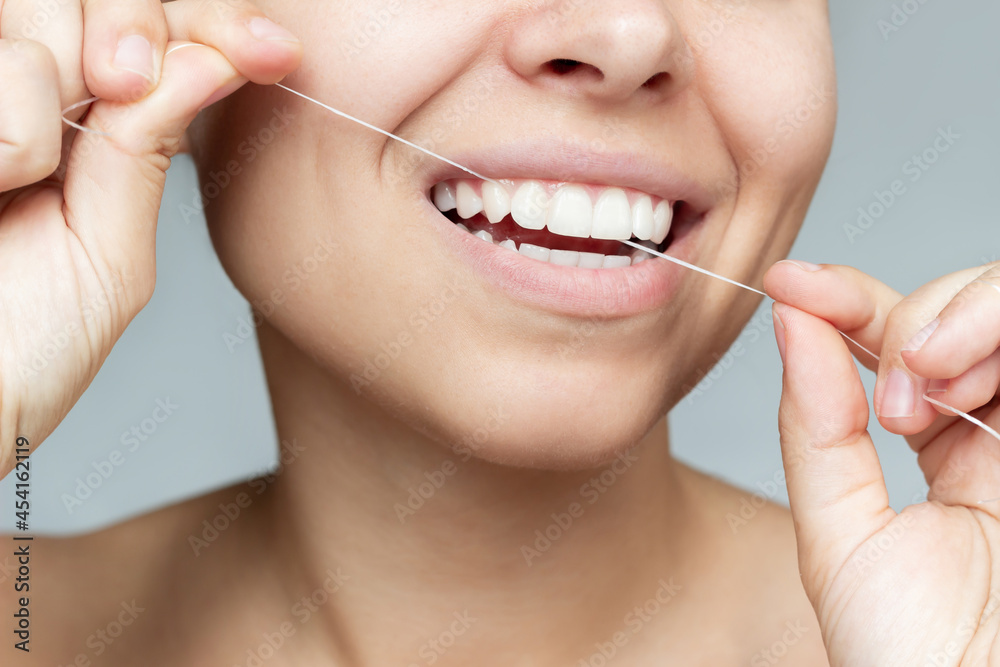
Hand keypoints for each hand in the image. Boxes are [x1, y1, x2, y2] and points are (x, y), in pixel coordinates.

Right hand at [0, 0, 301, 475]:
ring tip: (21, 175)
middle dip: (136, 26)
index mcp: (85, 131)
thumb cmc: (15, 353)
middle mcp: (24, 95)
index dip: (218, 28)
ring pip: (41, 13)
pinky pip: (2, 63)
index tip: (271, 53)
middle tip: (121, 84)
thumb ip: (145, 156)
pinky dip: (11, 132)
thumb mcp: (108, 258)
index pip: (162, 35)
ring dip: (53, 92)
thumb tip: (212, 64)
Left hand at [763, 260, 999, 665]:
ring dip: (963, 320)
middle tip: (889, 390)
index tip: (789, 283)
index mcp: (944, 449)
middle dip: (914, 319)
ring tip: (924, 386)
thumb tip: (790, 319)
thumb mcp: (840, 536)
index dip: (845, 300)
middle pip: (961, 311)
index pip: (897, 341)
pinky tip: (961, 387)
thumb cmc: (914, 654)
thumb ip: (816, 428)